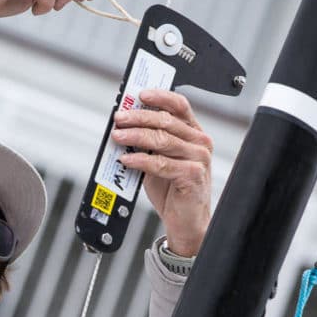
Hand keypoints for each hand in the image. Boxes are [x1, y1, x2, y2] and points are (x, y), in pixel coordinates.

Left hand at [111, 90, 211, 256]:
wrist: (186, 221)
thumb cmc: (172, 189)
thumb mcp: (160, 159)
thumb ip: (149, 142)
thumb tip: (124, 126)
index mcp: (194, 133)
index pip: (180, 106)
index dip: (160, 96)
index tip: (139, 94)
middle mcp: (199, 143)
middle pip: (167, 121)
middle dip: (139, 117)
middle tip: (119, 118)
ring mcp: (198, 159)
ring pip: (162, 140)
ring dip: (135, 137)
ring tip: (117, 137)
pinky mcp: (192, 175)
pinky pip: (161, 163)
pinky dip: (140, 161)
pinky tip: (126, 160)